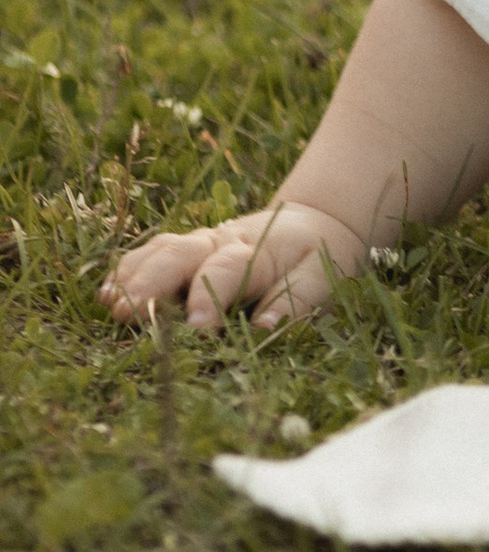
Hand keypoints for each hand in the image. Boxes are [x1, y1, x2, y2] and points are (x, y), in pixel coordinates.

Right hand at [99, 199, 374, 334]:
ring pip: (159, 251)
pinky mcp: (184, 251)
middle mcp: (220, 242)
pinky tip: (105, 295)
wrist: (312, 223)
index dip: (208, 296)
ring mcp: (197, 243)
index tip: (196, 326)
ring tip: (110, 305)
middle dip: (151, 283)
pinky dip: (127, 272)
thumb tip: (266, 329)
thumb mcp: (320, 276)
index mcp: (256, 251)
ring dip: (132, 277)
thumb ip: (295, 301)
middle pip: (178, 255)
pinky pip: (150, 255)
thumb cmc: (316, 258)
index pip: (226, 270)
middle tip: (127, 313)